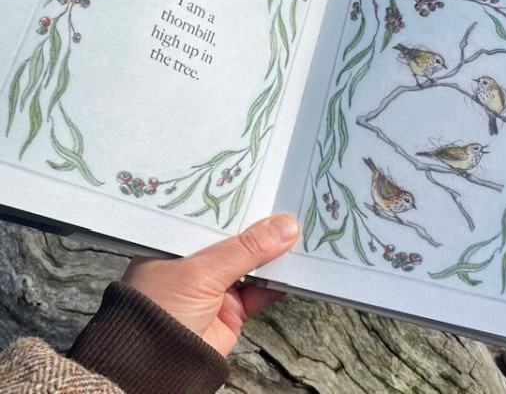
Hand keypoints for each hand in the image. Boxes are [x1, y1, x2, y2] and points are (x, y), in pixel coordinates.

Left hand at [121, 214, 298, 355]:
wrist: (154, 372)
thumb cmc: (158, 312)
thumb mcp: (201, 271)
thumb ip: (246, 249)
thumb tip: (285, 226)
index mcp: (177, 242)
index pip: (213, 214)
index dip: (240, 201)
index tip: (268, 185)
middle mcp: (195, 261)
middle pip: (236, 237)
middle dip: (262, 226)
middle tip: (290, 204)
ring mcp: (215, 286)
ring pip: (253, 263)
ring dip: (275, 253)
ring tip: (301, 232)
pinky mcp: (232, 310)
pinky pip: (262, 291)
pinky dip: (279, 282)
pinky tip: (296, 266)